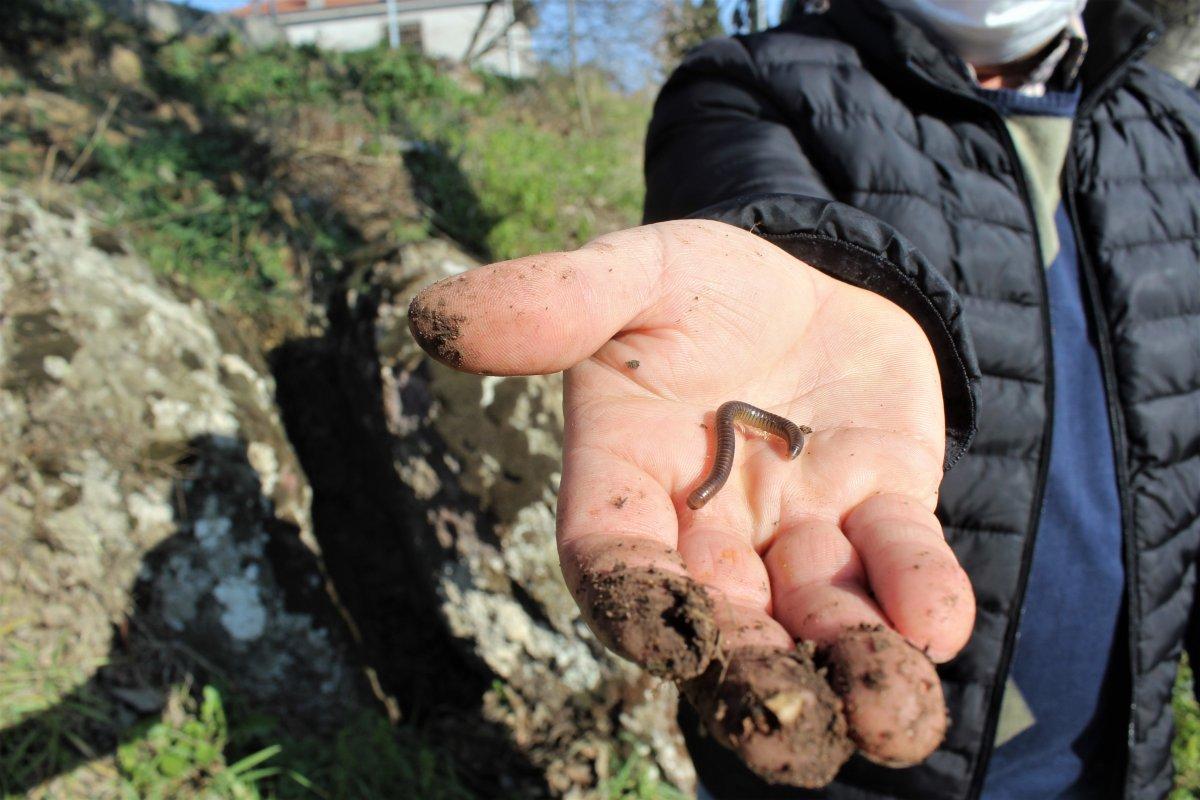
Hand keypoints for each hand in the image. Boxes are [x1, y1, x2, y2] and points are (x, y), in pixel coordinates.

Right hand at [408, 220, 974, 783]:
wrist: (811, 276)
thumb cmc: (701, 286)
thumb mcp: (633, 275)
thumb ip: (556, 300)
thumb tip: (433, 317)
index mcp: (627, 481)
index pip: (613, 559)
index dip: (635, 602)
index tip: (671, 638)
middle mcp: (709, 530)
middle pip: (721, 626)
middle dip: (754, 682)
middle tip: (787, 733)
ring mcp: (797, 529)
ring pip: (818, 620)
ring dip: (855, 671)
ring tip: (891, 719)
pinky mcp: (882, 510)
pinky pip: (900, 561)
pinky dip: (917, 593)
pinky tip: (935, 626)